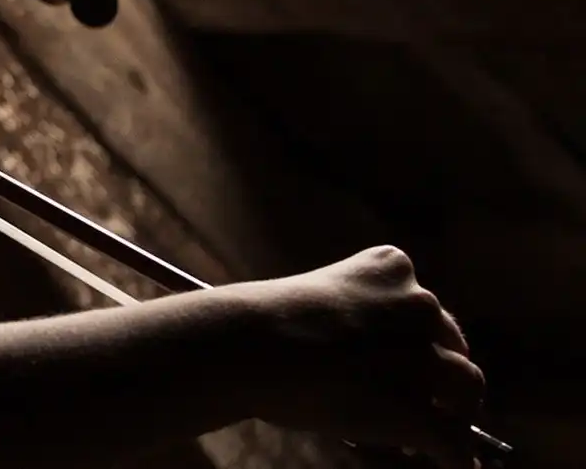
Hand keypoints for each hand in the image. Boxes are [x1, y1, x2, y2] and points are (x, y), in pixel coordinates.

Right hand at [246, 246, 485, 468]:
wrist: (251, 345)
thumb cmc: (263, 319)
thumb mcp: (318, 295)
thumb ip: (352, 316)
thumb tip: (359, 363)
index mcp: (391, 268)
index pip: (421, 307)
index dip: (416, 339)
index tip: (403, 359)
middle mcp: (418, 304)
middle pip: (452, 345)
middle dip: (440, 375)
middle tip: (429, 398)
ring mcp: (423, 357)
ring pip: (465, 387)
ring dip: (453, 411)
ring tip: (432, 433)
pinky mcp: (419, 409)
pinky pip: (453, 441)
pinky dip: (455, 457)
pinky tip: (453, 466)